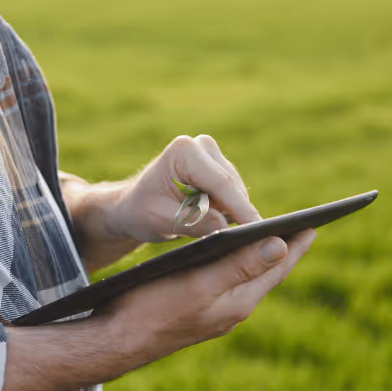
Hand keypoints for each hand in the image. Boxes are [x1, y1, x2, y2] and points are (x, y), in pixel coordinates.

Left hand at [62, 134, 261, 270]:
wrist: (134, 207)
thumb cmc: (140, 212)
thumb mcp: (159, 220)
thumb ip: (190, 222)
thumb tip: (225, 227)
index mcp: (184, 151)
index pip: (220, 182)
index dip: (240, 208)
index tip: (257, 230)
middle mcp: (202, 146)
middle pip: (233, 187)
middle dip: (241, 215)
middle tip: (254, 244)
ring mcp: (214, 157)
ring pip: (237, 193)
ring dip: (235, 216)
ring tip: (236, 242)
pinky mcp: (221, 172)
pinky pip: (235, 197)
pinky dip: (232, 214)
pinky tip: (228, 232)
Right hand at [108, 228, 316, 358]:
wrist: (116, 340)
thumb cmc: (153, 309)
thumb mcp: (199, 283)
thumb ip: (239, 266)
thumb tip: (280, 247)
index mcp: (238, 304)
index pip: (276, 270)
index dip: (295, 246)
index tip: (314, 225)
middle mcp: (231, 311)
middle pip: (264, 275)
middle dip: (282, 251)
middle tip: (301, 228)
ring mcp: (214, 314)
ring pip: (245, 280)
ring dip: (258, 258)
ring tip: (271, 239)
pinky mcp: (196, 312)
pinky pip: (226, 284)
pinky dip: (235, 266)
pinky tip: (228, 257)